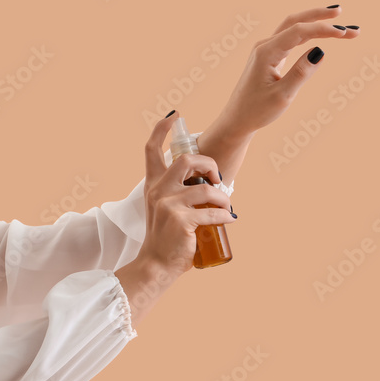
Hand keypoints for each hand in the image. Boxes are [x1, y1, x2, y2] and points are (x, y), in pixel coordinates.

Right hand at [140, 112, 234, 276]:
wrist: (156, 264)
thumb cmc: (166, 238)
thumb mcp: (165, 210)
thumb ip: (178, 193)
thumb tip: (209, 183)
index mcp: (153, 185)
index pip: (152, 151)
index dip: (161, 130)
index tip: (174, 116)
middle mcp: (157, 191)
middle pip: (186, 159)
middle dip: (209, 164)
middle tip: (218, 179)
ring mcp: (168, 204)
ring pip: (206, 188)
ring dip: (223, 197)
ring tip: (227, 207)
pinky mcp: (180, 220)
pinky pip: (212, 211)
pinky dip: (225, 216)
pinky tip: (228, 221)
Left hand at [210, 5, 359, 138]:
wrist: (237, 120)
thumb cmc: (256, 110)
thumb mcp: (282, 96)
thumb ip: (301, 73)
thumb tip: (320, 51)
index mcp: (266, 53)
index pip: (298, 31)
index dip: (323, 29)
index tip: (346, 34)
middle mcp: (264, 46)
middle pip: (295, 21)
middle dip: (321, 17)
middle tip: (344, 15)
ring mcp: (265, 50)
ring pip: (293, 28)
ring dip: (316, 23)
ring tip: (341, 25)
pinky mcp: (269, 56)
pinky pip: (291, 38)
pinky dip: (309, 33)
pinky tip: (322, 33)